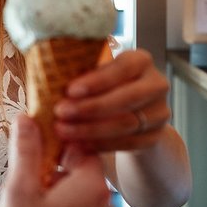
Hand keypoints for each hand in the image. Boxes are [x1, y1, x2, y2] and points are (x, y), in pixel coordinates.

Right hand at [0, 114, 115, 206]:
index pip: (80, 144)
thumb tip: (26, 119)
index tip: (34, 139)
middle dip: (50, 170)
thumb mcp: (20, 190)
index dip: (55, 139)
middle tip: (24, 180)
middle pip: (78, 170)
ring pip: (78, 195)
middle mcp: (105, 204)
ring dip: (56, 193)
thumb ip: (25, 151)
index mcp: (91, 185)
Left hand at [53, 48, 170, 152]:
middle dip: (90, 107)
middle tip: (60, 113)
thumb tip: (47, 75)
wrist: (130, 111)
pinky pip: (128, 143)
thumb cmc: (104, 86)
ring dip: (91, 129)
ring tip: (63, 131)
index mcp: (140, 61)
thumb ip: (81, 72)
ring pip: (126, 123)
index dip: (97, 80)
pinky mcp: (155, 137)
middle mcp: (156, 84)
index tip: (70, 90)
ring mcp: (159, 112)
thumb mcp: (96, 73)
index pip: (122, 68)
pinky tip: (79, 144)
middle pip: (126, 98)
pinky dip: (101, 144)